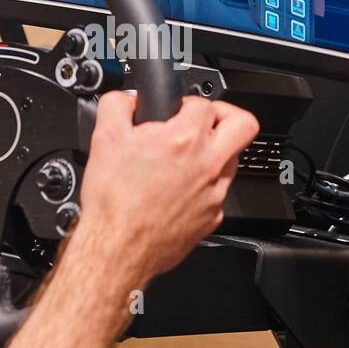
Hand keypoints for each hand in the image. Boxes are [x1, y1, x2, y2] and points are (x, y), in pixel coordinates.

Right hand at [76, 91, 258, 285]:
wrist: (117, 248)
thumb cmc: (114, 202)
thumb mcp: (104, 138)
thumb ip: (117, 106)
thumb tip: (126, 99)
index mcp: (185, 141)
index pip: (205, 104)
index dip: (187, 101)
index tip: (177, 110)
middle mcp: (208, 166)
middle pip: (244, 125)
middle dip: (227, 116)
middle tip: (207, 121)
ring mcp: (214, 194)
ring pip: (233, 160)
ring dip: (215, 152)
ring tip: (188, 157)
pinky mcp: (212, 218)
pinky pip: (219, 193)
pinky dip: (204, 186)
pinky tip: (180, 189)